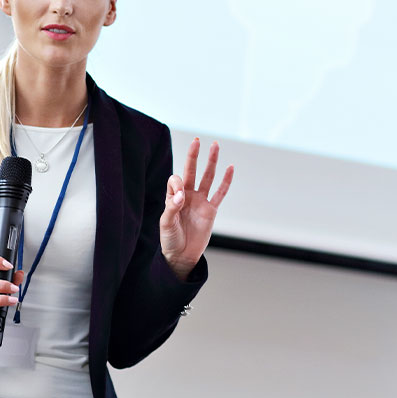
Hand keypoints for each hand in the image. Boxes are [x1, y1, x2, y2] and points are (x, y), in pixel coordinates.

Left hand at [159, 138, 233, 280]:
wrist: (181, 256)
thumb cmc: (170, 240)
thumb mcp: (166, 224)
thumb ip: (172, 208)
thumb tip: (181, 195)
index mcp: (172, 197)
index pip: (176, 180)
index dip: (177, 184)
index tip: (179, 198)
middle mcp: (186, 196)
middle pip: (191, 171)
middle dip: (194, 156)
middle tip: (197, 141)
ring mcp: (200, 201)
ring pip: (207, 178)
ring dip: (211, 162)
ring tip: (215, 145)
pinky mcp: (211, 210)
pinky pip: (220, 193)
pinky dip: (226, 181)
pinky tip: (230, 168)